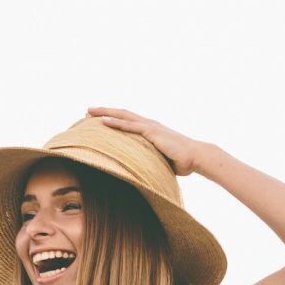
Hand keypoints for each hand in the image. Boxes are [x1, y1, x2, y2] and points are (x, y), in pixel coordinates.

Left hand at [86, 106, 205, 176]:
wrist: (196, 157)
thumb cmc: (183, 162)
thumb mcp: (162, 161)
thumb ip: (152, 162)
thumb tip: (144, 173)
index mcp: (151, 130)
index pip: (129, 122)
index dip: (114, 119)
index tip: (99, 119)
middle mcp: (149, 125)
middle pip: (122, 114)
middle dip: (104, 111)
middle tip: (88, 110)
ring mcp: (150, 127)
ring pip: (123, 116)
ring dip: (105, 113)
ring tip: (89, 112)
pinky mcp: (152, 132)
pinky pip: (130, 126)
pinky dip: (116, 123)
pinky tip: (103, 121)